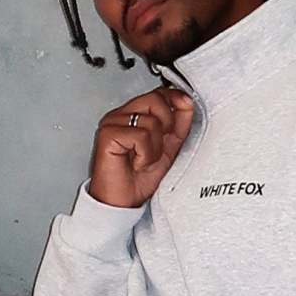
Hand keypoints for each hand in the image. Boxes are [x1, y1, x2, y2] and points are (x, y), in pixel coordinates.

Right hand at [89, 88, 194, 207]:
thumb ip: (178, 125)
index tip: (185, 104)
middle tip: (156, 149)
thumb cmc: (139, 179)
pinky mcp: (108, 134)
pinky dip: (145, 154)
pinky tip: (136, 163)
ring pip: (150, 121)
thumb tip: (186, 102)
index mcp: (132, 114)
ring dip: (154, 148)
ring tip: (143, 161)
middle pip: (155, 100)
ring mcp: (112, 123)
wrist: (123, 202)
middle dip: (166, 126)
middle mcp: (121, 115)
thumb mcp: (168, 148)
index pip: (157, 93)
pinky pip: (140, 135)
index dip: (174, 98)